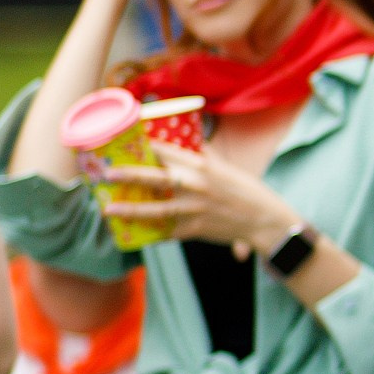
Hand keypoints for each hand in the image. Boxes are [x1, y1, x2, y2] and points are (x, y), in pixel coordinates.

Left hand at [98, 142, 290, 250]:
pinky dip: (150, 233)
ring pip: (156, 210)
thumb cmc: (245, 191)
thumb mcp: (226, 167)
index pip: (168, 151)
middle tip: (108, 173)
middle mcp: (196, 186)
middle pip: (157, 179)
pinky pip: (167, 232)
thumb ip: (204, 155)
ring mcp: (195, 210)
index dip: (145, 146)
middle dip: (130, 175)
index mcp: (203, 166)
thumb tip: (186, 140)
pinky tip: (133, 233)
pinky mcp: (195, 230)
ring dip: (131, 209)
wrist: (264, 220)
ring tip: (109, 208)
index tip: (125, 141)